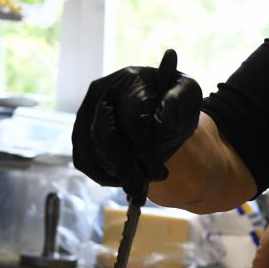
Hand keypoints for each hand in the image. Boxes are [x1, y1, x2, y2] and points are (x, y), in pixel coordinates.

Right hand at [71, 49, 202, 197]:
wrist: (159, 101)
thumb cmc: (175, 99)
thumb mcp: (187, 94)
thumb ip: (177, 104)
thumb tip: (161, 125)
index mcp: (130, 79)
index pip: (131, 121)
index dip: (144, 151)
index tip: (159, 172)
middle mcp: (102, 90)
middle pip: (103, 136)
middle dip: (124, 168)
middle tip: (142, 188)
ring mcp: (86, 109)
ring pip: (88, 150)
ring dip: (111, 174)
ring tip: (135, 185)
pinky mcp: (80, 128)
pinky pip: (81, 157)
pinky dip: (98, 174)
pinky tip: (120, 180)